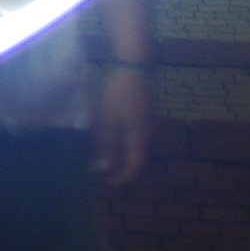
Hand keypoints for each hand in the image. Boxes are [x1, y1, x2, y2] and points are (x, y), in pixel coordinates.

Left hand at [90, 64, 152, 188]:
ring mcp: (146, 124)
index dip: (121, 179)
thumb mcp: (107, 121)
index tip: (106, 184)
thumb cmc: (118, 94)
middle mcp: (147, 135)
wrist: (134, 66)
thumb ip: (106, 146)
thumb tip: (103, 170)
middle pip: (135, 159)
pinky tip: (109, 138)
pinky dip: (122, 143)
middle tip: (102, 173)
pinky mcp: (142, 115)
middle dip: (120, 169)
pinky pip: (133, 136)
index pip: (133, 167)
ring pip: (134, 147)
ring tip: (103, 157)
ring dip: (120, 155)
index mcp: (139, 139)